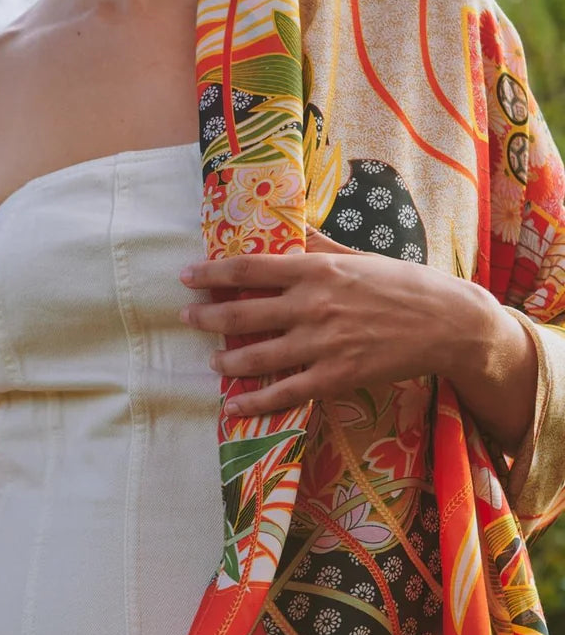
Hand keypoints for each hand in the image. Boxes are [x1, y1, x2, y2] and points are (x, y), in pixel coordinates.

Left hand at [177, 228, 532, 443]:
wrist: (449, 323)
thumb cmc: (405, 284)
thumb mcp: (358, 255)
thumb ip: (318, 245)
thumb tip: (287, 229)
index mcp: (316, 270)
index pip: (249, 269)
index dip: (211, 274)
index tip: (186, 276)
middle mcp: (312, 306)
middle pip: (242, 313)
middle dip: (207, 317)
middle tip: (186, 318)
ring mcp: (322, 344)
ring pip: (257, 355)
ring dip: (226, 358)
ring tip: (212, 360)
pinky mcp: (336, 377)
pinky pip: (285, 392)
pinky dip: (254, 401)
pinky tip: (233, 405)